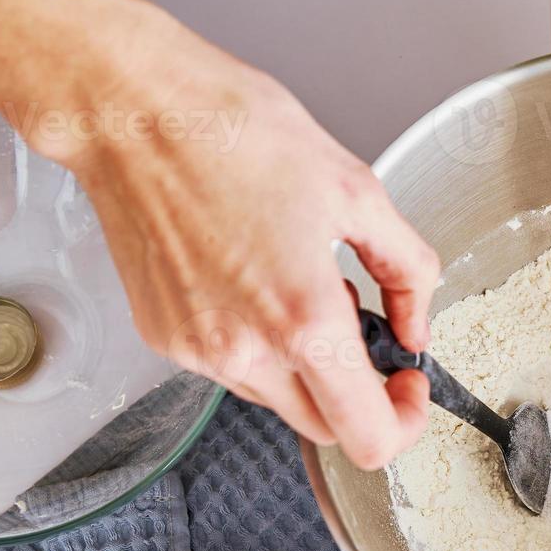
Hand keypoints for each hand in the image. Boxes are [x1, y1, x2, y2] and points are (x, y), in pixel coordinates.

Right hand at [33, 13, 439, 469]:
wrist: (135, 114)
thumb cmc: (236, 133)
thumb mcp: (358, 192)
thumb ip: (408, 271)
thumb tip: (415, 327)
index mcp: (303, 319)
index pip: (368, 437)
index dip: (404, 422)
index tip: (408, 384)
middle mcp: (244, 352)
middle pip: (325, 429)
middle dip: (359, 395)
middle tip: (367, 331)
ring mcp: (198, 352)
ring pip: (278, 398)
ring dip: (306, 364)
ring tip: (301, 283)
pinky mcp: (164, 339)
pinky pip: (231, 368)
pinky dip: (258, 343)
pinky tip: (256, 280)